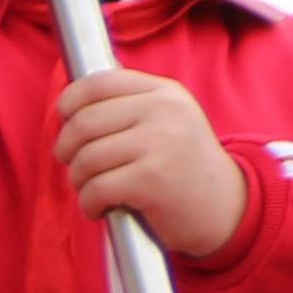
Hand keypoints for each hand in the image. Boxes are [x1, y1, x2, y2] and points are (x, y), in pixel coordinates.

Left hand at [63, 67, 252, 260]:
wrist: (227, 209)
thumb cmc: (181, 168)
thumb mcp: (165, 122)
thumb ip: (125, 106)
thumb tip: (65, 101)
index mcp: (164, 92)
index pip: (96, 83)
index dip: (69, 105)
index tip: (68, 126)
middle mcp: (165, 111)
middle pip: (82, 123)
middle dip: (67, 151)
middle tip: (79, 169)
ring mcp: (161, 143)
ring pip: (85, 158)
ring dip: (79, 181)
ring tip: (94, 190)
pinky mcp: (153, 179)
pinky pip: (95, 189)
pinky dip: (88, 204)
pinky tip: (101, 209)